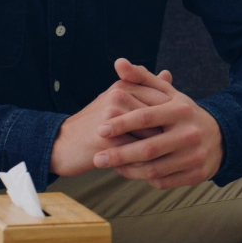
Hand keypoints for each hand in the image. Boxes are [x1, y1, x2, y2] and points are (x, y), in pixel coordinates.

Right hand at [49, 76, 169, 176]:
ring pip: (152, 134)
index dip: (175, 117)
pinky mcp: (107, 138)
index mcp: (124, 86)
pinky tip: (151, 168)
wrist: (62, 145)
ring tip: (167, 158)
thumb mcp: (118, 100)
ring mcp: (113, 117)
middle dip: (170, 133)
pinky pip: (138, 152)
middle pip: (161, 117)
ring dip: (161, 149)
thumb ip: (144, 87)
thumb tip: (168, 74)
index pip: (164, 99)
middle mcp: (119, 96)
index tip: (179, 131)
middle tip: (178, 146)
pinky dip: (147, 161)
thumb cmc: (96, 124)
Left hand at [93, 58, 224, 188]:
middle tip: (98, 158)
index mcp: (181, 111)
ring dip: (129, 170)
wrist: (221, 137)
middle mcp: (190, 133)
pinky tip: (132, 172)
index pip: (147, 117)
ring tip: (111, 166)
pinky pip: (164, 181)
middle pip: (149, 148)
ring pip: (154, 169)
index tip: (100, 129)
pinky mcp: (197, 174)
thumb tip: (118, 63)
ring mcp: (195, 156)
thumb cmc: (185, 114)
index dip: (122, 124)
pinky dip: (144, 179)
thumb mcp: (169, 94)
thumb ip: (142, 78)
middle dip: (119, 155)